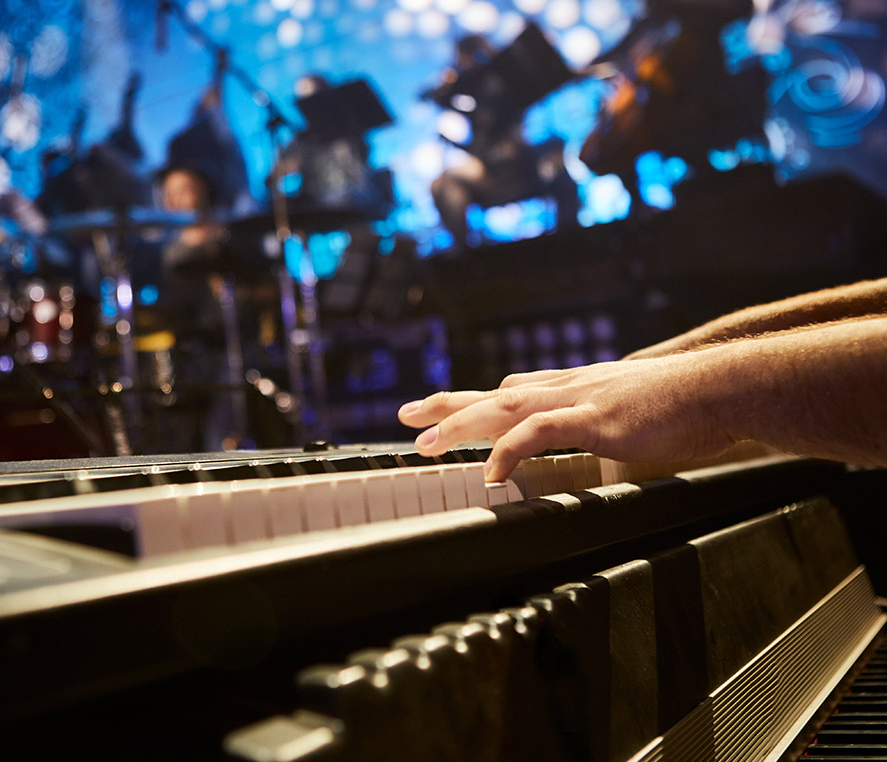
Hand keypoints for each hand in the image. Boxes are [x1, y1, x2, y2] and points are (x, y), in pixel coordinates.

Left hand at [398, 355, 735, 481]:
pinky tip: (490, 472)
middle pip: (492, 396)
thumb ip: (597, 430)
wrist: (720, 388)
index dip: (469, 403)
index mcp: (570, 390)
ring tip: (424, 444)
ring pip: (504, 410)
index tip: (436, 412)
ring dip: (460, 426)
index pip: (507, 394)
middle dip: (445, 407)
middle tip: (405, 418)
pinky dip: (511, 451)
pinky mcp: (596, 418)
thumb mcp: (625, 416)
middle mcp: (565, 388)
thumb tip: (588, 453)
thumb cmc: (681, 406)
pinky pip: (543, 433)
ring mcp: (578, 400)